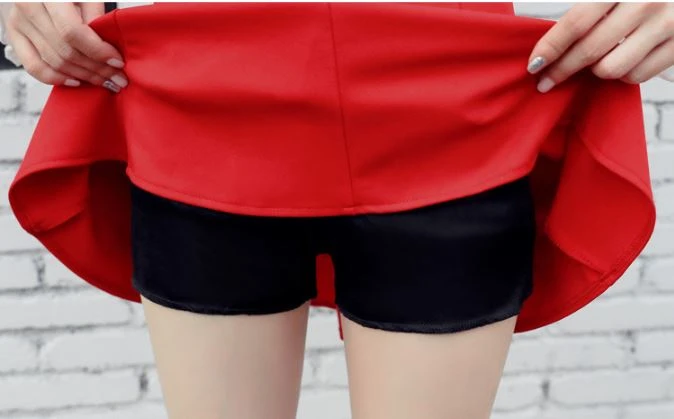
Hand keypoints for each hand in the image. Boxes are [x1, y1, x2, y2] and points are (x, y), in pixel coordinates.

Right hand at [0, 2, 127, 92]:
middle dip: (96, 69)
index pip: (73, 32)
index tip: (117, 61)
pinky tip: (76, 81)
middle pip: (66, 51)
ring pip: (54, 62)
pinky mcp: (15, 36)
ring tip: (103, 81)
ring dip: (83, 76)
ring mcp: (19, 23)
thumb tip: (108, 49)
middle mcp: (28, 8)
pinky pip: (34, 67)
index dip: (97, 51)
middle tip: (116, 77)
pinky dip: (57, 79)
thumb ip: (95, 17)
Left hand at [526, 3, 673, 91]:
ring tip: (592, 63)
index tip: (534, 64)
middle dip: (561, 70)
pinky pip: (636, 76)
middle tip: (546, 80)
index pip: (576, 23)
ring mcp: (665, 25)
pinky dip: (622, 74)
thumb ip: (584, 9)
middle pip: (589, 51)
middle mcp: (644, 4)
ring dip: (595, 71)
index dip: (550, 47)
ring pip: (610, 69)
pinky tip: (621, 60)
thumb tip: (548, 45)